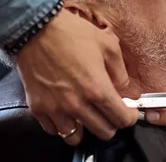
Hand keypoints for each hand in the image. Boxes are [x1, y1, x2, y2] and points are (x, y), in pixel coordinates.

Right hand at [16, 8, 138, 144]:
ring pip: (76, 137)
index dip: (129, 117)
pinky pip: (53, 130)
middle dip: (111, 123)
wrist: (36, 28)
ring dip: (85, 127)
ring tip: (86, 114)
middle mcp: (77, 104)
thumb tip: (122, 89)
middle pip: (103, 132)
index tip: (129, 112)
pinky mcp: (38, 107)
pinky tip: (66, 112)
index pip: (121, 118)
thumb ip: (120, 71)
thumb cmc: (72, 33)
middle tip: (109, 111)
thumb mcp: (108, 44)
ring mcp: (55, 108)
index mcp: (97, 88)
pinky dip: (61, 125)